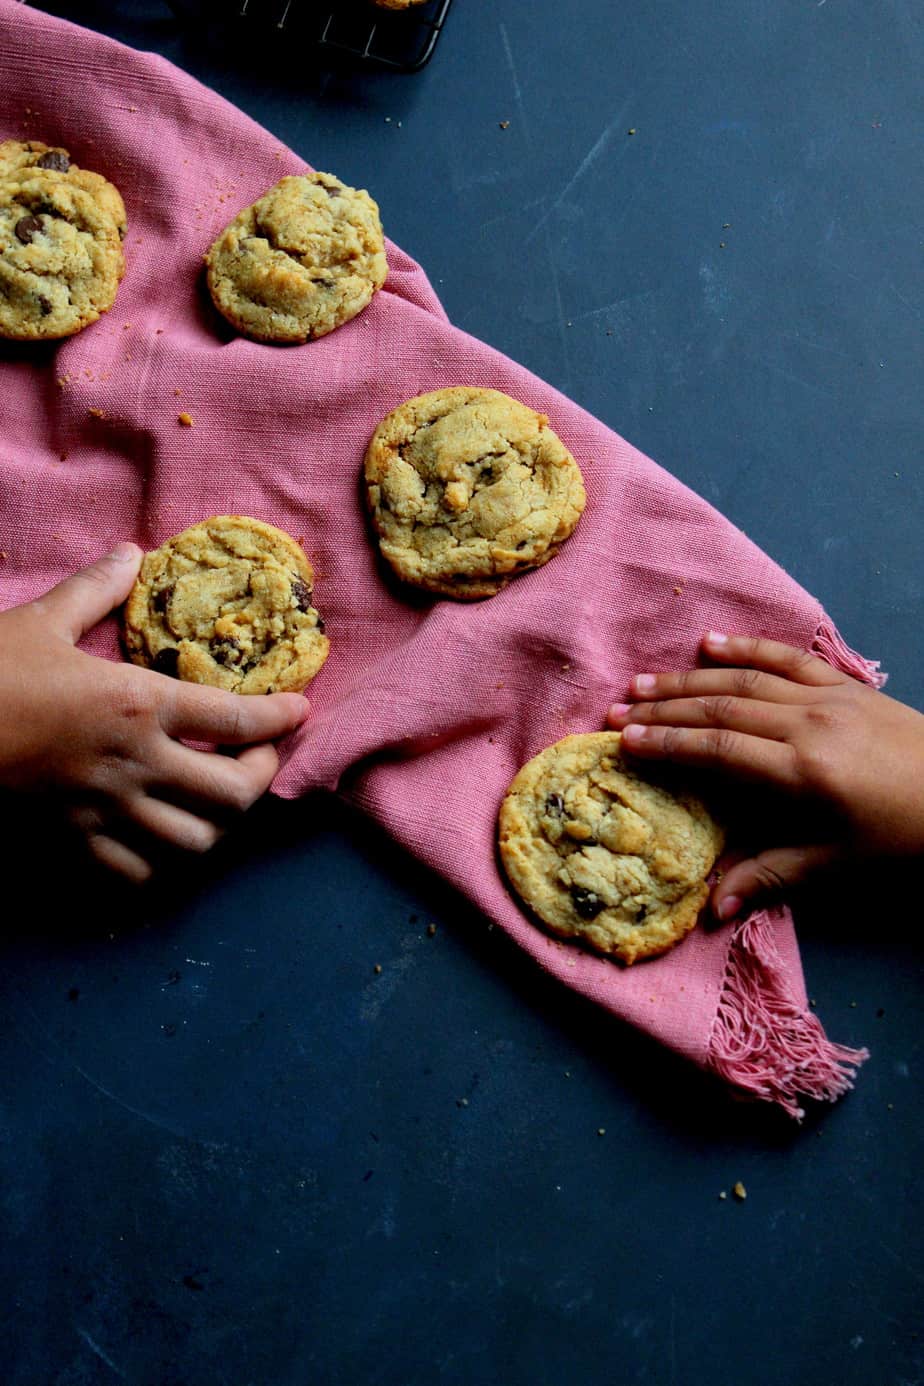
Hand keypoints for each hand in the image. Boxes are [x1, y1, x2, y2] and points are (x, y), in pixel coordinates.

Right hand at [0, 543, 308, 881]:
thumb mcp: (41, 620)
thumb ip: (96, 589)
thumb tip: (133, 551)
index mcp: (138, 702)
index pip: (238, 716)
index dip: (282, 715)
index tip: (298, 710)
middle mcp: (135, 763)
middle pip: (236, 792)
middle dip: (263, 775)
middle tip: (260, 756)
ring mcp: (106, 811)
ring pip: (197, 842)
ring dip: (220, 823)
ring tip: (218, 799)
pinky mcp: (72, 845)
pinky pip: (137, 874)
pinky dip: (161, 864)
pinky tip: (162, 841)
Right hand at [606, 632, 923, 918]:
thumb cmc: (903, 838)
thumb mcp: (836, 865)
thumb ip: (770, 875)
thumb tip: (712, 908)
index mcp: (804, 772)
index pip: (719, 751)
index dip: (668, 745)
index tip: (625, 741)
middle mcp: (811, 724)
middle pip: (722, 709)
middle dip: (665, 710)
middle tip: (618, 712)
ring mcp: (830, 697)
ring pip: (746, 680)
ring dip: (690, 680)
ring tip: (644, 682)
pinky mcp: (847, 685)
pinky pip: (788, 658)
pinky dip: (746, 649)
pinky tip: (710, 643)